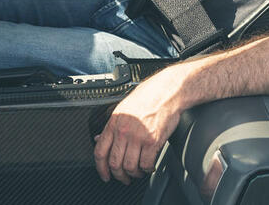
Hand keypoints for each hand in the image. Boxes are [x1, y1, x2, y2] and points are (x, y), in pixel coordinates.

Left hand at [94, 69, 180, 184]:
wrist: (168, 91)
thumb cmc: (148, 96)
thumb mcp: (123, 108)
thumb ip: (111, 126)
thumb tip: (100, 139)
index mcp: (114, 123)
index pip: (100, 152)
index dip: (101, 169)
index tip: (105, 175)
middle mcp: (124, 131)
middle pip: (115, 163)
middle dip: (119, 175)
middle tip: (124, 178)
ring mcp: (138, 137)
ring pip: (130, 167)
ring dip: (134, 174)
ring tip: (138, 172)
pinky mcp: (153, 141)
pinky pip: (146, 164)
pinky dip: (148, 169)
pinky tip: (150, 166)